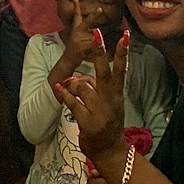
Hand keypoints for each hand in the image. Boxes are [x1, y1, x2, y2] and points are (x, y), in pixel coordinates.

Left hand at [56, 30, 128, 161]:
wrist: (110, 150)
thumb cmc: (108, 122)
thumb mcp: (108, 104)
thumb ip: (98, 88)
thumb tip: (82, 76)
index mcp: (116, 94)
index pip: (121, 69)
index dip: (122, 53)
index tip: (125, 35)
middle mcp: (110, 100)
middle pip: (103, 72)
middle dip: (99, 52)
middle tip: (95, 32)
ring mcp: (99, 111)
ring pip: (82, 87)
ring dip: (72, 84)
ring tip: (67, 86)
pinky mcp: (87, 122)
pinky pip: (72, 102)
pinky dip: (63, 94)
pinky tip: (58, 88)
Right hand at [64, 0, 107, 69]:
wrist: (67, 61)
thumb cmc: (77, 51)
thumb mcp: (81, 40)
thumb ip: (89, 34)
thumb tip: (97, 30)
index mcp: (76, 29)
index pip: (77, 16)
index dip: (76, 6)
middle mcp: (77, 32)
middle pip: (87, 22)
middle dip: (94, 16)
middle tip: (100, 9)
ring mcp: (77, 38)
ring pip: (94, 36)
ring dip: (96, 43)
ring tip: (90, 50)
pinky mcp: (79, 46)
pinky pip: (93, 45)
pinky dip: (96, 48)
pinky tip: (92, 51)